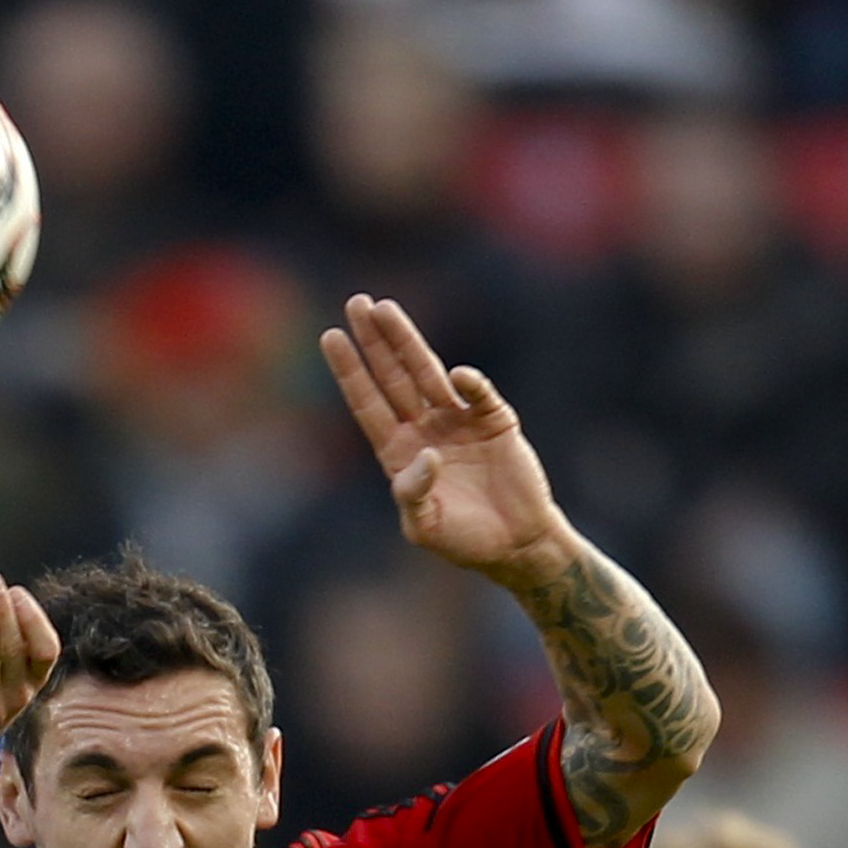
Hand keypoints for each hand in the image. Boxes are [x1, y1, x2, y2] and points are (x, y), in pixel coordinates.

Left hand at [319, 295, 576, 585]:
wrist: (517, 545)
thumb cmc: (464, 540)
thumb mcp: (425, 527)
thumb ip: (413, 495)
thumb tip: (423, 455)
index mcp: (398, 452)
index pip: (367, 403)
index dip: (349, 371)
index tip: (330, 336)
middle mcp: (423, 428)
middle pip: (392, 376)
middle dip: (375, 341)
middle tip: (357, 302)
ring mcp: (458, 421)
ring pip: (428, 373)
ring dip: (407, 342)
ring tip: (386, 309)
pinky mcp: (494, 422)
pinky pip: (478, 396)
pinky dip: (469, 385)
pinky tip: (457, 376)